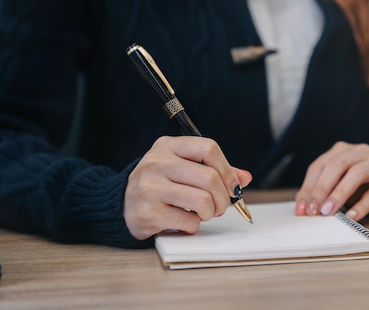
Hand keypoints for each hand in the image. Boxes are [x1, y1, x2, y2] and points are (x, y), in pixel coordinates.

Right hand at [123, 135, 251, 239]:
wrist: (120, 203)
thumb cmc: (159, 183)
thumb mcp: (182, 167)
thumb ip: (214, 170)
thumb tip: (245, 178)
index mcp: (168, 146)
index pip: (208, 148)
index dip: (228, 169)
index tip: (232, 186)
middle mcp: (157, 163)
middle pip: (210, 178)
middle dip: (223, 198)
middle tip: (221, 206)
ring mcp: (150, 188)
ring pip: (202, 201)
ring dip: (211, 212)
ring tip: (204, 213)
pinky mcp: (148, 213)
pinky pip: (189, 222)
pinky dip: (194, 226)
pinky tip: (184, 221)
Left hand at [294, 142, 368, 220]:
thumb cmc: (363, 177)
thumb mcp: (341, 177)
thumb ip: (323, 186)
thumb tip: (303, 203)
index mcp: (341, 150)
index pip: (319, 166)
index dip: (308, 187)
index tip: (301, 208)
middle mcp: (358, 152)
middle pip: (336, 166)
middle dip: (321, 189)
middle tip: (313, 210)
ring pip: (356, 173)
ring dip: (339, 194)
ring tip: (329, 212)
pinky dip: (361, 206)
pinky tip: (351, 217)